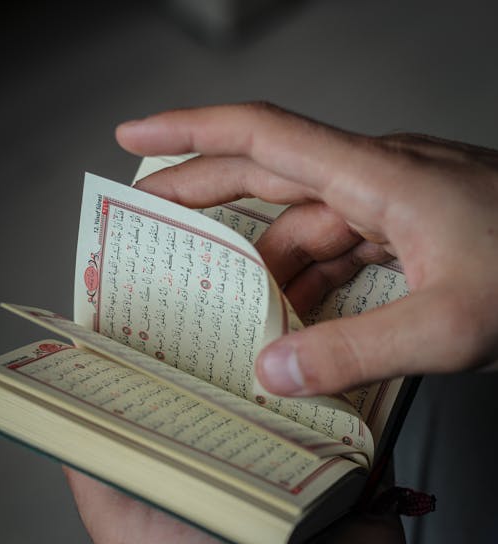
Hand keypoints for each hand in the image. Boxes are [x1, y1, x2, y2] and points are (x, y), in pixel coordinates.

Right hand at [116, 103, 497, 395]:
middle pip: (270, 177)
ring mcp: (397, 204)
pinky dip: (315, 283)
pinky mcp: (414, 231)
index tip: (134, 137)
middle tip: (153, 222)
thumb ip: (354, 351)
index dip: (189, 132)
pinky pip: (344, 250)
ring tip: (236, 313)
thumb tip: (274, 373)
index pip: (260, 136)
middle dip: (204, 197)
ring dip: (269, 268)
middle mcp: (377, 179)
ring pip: (309, 227)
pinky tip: (302, 319)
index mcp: (375, 178)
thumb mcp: (447, 324)